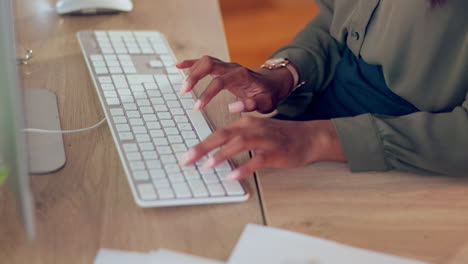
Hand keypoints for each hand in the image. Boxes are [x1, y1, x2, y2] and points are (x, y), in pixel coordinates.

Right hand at [176, 56, 294, 113]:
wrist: (274, 82)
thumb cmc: (269, 94)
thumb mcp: (266, 102)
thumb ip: (252, 104)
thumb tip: (232, 107)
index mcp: (242, 76)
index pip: (219, 82)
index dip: (207, 93)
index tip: (197, 107)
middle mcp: (232, 67)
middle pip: (209, 64)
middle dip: (194, 77)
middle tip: (183, 92)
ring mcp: (226, 66)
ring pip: (205, 61)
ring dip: (191, 71)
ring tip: (182, 86)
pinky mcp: (222, 67)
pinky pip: (204, 61)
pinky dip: (191, 63)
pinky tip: (178, 66)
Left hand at [178, 116, 346, 180]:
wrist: (310, 137)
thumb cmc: (281, 137)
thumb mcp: (257, 132)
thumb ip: (237, 138)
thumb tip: (215, 151)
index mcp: (246, 122)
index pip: (218, 132)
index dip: (200, 144)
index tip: (186, 156)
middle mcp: (253, 128)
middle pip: (223, 135)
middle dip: (203, 147)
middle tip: (186, 159)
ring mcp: (265, 139)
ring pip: (239, 144)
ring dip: (221, 155)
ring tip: (206, 166)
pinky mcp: (276, 152)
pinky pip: (258, 160)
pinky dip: (244, 167)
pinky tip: (233, 175)